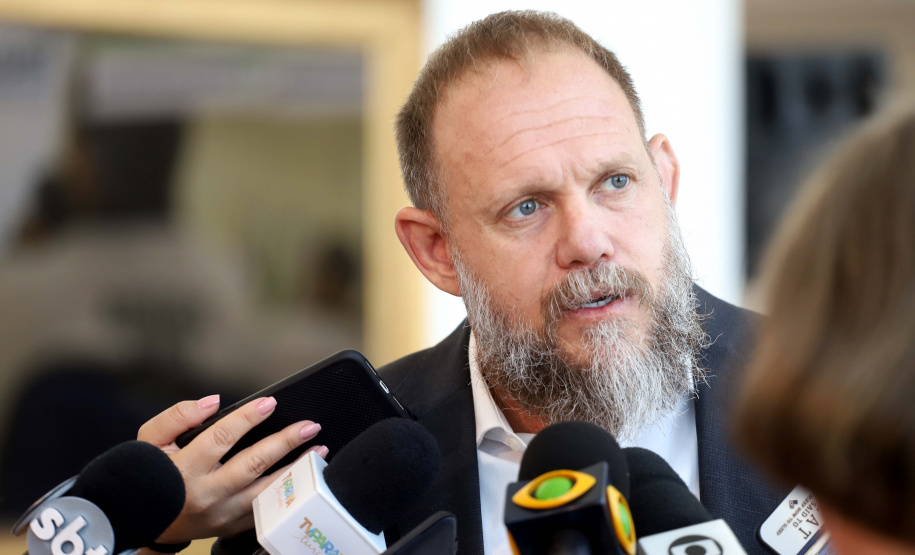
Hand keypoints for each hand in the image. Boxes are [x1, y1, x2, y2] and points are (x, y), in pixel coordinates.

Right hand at [137, 395, 327, 542]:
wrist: (137, 518)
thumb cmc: (145, 473)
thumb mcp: (149, 440)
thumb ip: (178, 416)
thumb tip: (212, 401)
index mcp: (185, 469)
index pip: (221, 438)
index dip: (247, 418)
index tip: (270, 403)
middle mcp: (206, 493)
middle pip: (252, 465)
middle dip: (284, 443)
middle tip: (309, 426)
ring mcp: (220, 514)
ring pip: (265, 491)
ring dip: (295, 470)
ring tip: (318, 451)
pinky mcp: (229, 526)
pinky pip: (264, 510)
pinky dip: (287, 493)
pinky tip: (304, 478)